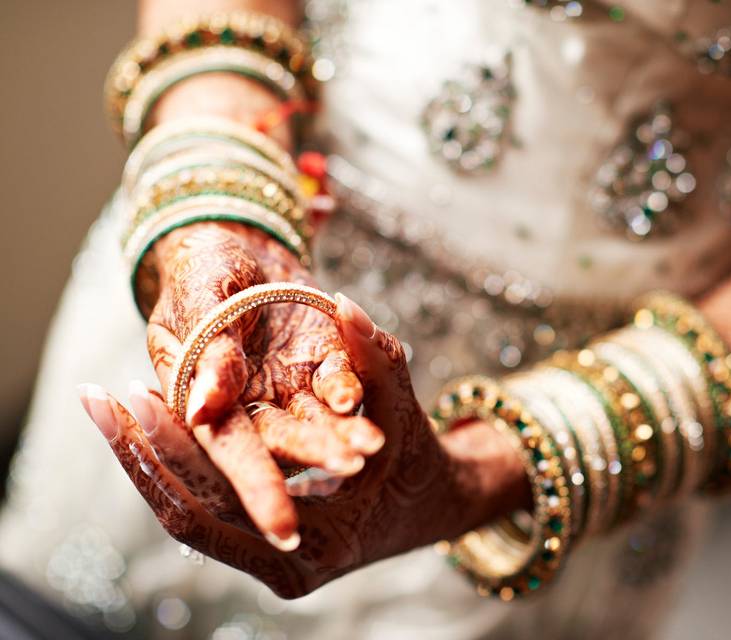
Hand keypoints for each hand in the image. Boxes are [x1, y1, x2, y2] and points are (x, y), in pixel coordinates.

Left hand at [78, 294, 529, 596]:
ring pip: (184, 514)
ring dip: (145, 460)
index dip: (164, 452)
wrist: (433, 507)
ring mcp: (267, 561)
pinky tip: (145, 425)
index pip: (207, 507)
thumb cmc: (420, 461)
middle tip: (100, 399)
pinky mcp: (259, 544)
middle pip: (182, 515)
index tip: (131, 396)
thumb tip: (342, 305)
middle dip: (138, 454)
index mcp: (314, 543)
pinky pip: (202, 508)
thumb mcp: (402, 411)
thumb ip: (376, 359)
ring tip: (107, 406)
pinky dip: (171, 466)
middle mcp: (281, 566)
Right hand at [87, 222, 384, 548]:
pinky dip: (349, 386)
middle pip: (282, 444)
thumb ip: (206, 353)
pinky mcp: (322, 363)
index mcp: (205, 403)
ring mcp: (290, 388)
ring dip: (344, 432)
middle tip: (350, 470)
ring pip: (318, 420)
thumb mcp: (198, 299)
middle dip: (315, 458)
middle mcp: (251, 406)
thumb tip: (200, 410)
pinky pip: (338, 380)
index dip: (255, 488)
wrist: (240, 242)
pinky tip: (362, 396)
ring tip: (373, 444)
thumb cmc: (203, 269)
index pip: (227, 454)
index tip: (283, 528)